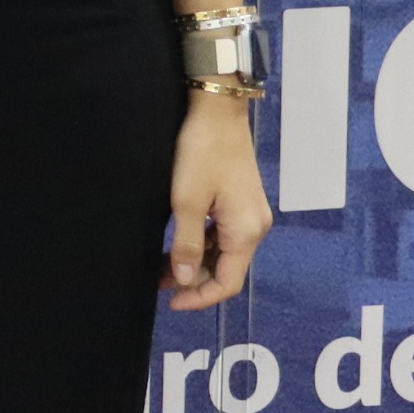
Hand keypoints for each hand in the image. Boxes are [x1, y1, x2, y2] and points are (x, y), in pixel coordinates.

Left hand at [163, 92, 271, 309]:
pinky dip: (202, 244)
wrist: (218, 110)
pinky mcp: (242, 201)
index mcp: (247, 232)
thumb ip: (187, 243)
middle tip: (157, 282)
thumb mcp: (187, 201)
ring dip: (195, 262)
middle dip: (193, 280)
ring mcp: (251, 213)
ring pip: (224, 252)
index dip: (199, 297)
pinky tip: (179, 243)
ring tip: (161, 266)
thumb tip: (183, 279)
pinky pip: (224, 234)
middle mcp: (255, 227)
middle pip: (227, 270)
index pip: (227, 283)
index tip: (170, 302)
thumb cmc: (202, 153)